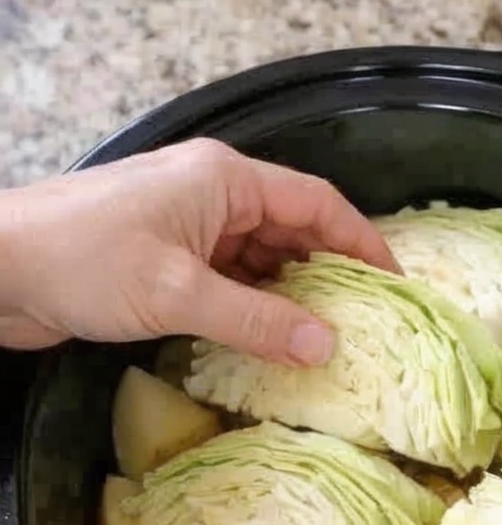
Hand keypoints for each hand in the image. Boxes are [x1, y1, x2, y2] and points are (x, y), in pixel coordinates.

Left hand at [0, 138, 396, 361]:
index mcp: (224, 179)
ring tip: (327, 342)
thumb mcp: (178, 292)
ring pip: (260, 261)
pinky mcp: (164, 261)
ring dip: (289, 298)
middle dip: (328, 275)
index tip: (396, 286)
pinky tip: (271, 343)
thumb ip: (257, 320)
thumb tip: (326, 345)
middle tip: (366, 324)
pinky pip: (227, 282)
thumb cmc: (82, 260)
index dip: (362, 242)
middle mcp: (212, 195)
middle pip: (292, 231)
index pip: (317, 203)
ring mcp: (186, 228)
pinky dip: (252, 310)